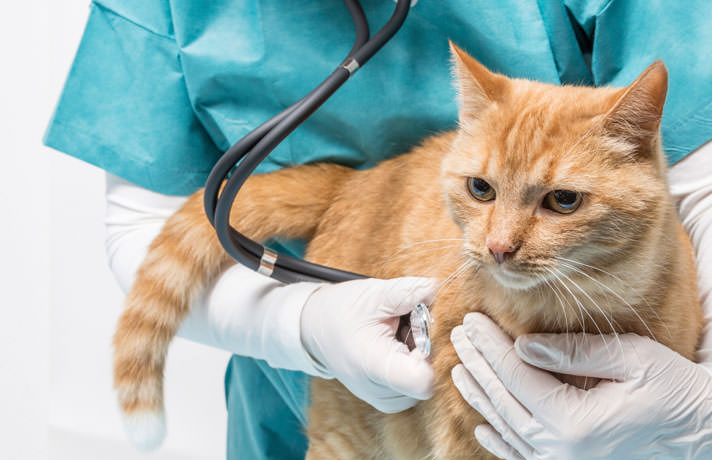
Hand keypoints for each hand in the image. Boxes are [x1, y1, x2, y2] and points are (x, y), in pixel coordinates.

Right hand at [300, 277, 435, 412]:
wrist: (315, 329)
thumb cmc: (342, 310)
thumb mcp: (374, 294)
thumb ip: (407, 292)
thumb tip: (438, 287)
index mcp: (373, 366)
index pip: (422, 380)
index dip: (433, 350)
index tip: (420, 327)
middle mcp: (380, 392)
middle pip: (430, 376)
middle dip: (427, 347)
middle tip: (406, 324)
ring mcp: (386, 400)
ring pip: (427, 381)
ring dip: (421, 355)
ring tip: (398, 335)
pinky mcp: (390, 401)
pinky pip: (417, 385)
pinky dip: (414, 364)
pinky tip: (398, 347)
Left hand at [450, 312, 711, 459]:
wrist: (702, 436)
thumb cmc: (674, 392)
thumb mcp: (631, 359)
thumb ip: (573, 352)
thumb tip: (524, 347)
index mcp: (574, 424)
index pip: (516, 376)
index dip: (490, 345)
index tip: (472, 319)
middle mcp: (561, 451)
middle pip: (504, 400)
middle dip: (479, 363)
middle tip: (460, 334)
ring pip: (507, 427)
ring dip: (481, 395)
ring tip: (461, 368)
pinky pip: (522, 456)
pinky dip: (499, 439)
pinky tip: (484, 427)